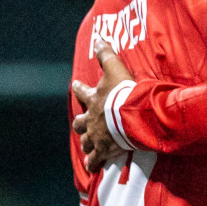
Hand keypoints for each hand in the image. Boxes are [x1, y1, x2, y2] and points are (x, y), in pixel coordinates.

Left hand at [72, 41, 135, 170]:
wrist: (131, 115)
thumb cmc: (123, 92)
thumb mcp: (115, 68)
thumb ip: (106, 54)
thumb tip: (98, 38)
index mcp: (94, 100)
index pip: (82, 93)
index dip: (79, 89)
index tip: (75, 87)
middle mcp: (91, 119)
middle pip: (80, 123)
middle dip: (80, 124)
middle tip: (80, 125)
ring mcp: (97, 136)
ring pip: (86, 142)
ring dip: (86, 144)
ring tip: (87, 149)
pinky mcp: (104, 150)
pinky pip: (96, 159)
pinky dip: (93, 163)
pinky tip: (92, 167)